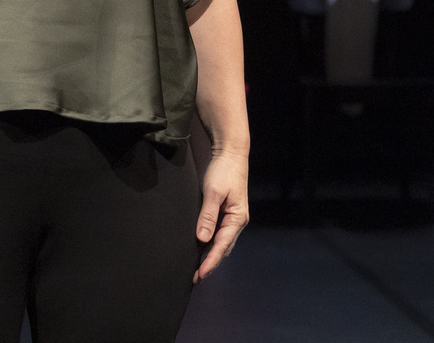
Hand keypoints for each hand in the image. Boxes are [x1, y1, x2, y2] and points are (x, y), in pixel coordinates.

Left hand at [194, 149, 248, 282]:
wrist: (231, 154)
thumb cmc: (223, 171)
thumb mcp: (213, 192)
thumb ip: (208, 215)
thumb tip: (202, 239)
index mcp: (237, 218)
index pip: (222, 246)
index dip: (210, 261)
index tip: (200, 274)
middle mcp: (237, 221)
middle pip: (223, 248)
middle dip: (210, 263)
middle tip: (196, 278)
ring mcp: (233, 218)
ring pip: (222, 243)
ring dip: (211, 256)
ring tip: (197, 270)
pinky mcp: (226, 213)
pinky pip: (219, 234)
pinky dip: (211, 245)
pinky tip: (202, 250)